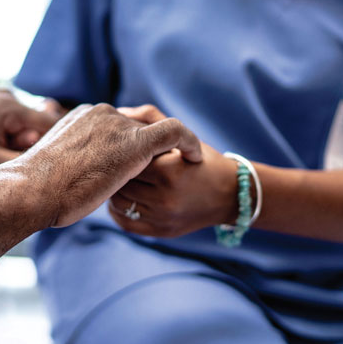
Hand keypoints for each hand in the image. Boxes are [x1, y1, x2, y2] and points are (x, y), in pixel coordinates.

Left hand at [0, 89, 58, 180]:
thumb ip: (25, 158)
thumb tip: (57, 158)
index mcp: (7, 107)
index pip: (51, 123)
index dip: (58, 143)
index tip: (61, 161)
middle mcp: (7, 95)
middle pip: (42, 122)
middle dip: (34, 142)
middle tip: (12, 154)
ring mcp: (2, 94)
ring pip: (31, 121)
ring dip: (24, 138)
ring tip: (1, 148)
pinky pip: (19, 117)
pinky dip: (16, 132)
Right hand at [16, 103, 201, 227]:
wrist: (32, 190)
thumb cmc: (37, 189)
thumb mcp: (54, 167)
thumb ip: (72, 162)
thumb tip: (71, 176)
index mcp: (84, 116)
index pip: (116, 125)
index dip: (129, 143)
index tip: (136, 163)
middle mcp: (102, 113)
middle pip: (137, 125)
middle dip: (149, 145)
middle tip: (167, 166)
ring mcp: (118, 126)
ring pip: (154, 131)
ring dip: (168, 149)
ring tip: (182, 165)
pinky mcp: (135, 142)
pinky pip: (174, 132)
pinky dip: (188, 142)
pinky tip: (196, 158)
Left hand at [103, 106, 238, 237]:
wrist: (230, 195)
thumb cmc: (203, 161)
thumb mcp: (183, 137)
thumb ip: (152, 119)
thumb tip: (120, 112)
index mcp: (169, 171)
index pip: (128, 158)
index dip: (121, 151)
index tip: (119, 146)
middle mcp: (165, 198)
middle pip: (120, 182)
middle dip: (115, 170)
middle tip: (113, 162)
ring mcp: (162, 218)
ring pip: (118, 203)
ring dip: (114, 190)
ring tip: (118, 180)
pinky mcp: (160, 232)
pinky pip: (125, 222)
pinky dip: (118, 210)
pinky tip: (124, 198)